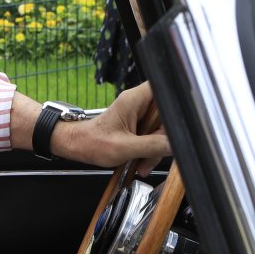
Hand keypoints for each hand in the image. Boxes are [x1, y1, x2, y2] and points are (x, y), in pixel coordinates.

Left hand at [54, 82, 169, 172]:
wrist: (78, 147)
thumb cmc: (92, 142)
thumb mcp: (124, 147)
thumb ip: (151, 146)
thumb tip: (174, 145)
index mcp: (135, 99)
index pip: (165, 90)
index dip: (175, 108)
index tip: (175, 127)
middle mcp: (138, 103)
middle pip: (167, 115)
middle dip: (162, 139)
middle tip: (153, 154)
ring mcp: (139, 115)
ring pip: (161, 129)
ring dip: (155, 149)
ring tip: (142, 164)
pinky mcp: (138, 126)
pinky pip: (153, 136)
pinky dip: (149, 151)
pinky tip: (141, 162)